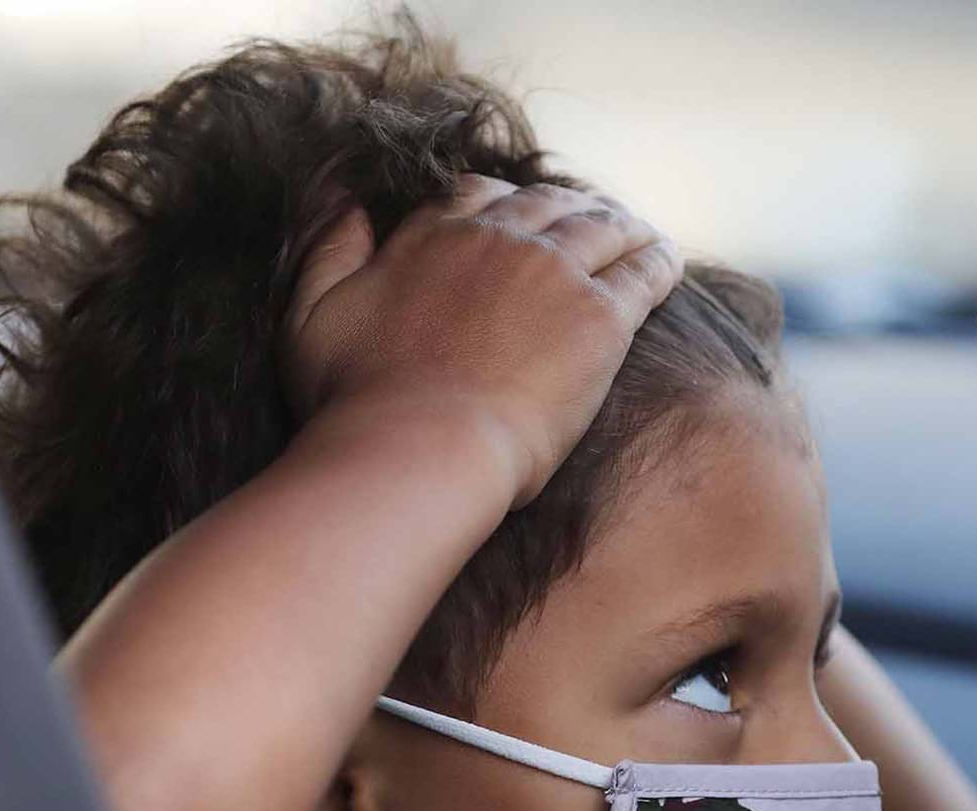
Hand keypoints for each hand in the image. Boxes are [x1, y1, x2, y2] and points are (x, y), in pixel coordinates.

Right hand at [280, 175, 681, 506]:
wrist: (417, 450)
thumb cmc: (354, 402)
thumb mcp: (310, 315)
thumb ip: (329, 253)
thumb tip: (348, 208)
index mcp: (433, 236)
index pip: (478, 194)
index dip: (505, 200)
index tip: (522, 212)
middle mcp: (497, 240)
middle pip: (549, 204)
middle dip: (572, 207)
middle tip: (594, 222)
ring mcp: (553, 273)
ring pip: (602, 228)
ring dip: (623, 227)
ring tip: (641, 237)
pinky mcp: (599, 318)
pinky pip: (642, 271)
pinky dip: (656, 260)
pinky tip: (666, 262)